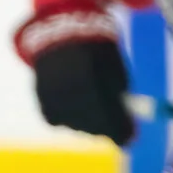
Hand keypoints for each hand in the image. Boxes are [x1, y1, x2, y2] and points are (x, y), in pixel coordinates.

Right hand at [18, 11, 134, 144]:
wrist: (61, 33)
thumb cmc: (97, 51)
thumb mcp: (115, 68)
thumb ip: (121, 97)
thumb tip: (129, 130)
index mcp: (93, 78)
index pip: (109, 116)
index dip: (121, 131)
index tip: (130, 139)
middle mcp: (70, 90)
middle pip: (92, 126)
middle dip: (106, 128)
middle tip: (115, 125)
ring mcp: (54, 97)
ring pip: (75, 125)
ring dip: (87, 122)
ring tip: (91, 102)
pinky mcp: (42, 101)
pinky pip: (59, 120)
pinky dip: (69, 116)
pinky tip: (73, 100)